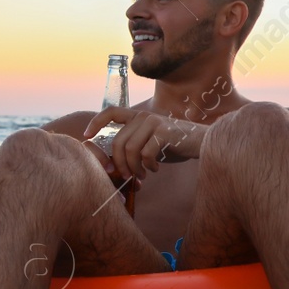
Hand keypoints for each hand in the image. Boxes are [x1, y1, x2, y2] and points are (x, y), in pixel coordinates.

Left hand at [82, 107, 206, 181]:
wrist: (202, 143)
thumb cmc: (173, 146)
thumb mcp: (149, 143)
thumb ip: (133, 146)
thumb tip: (114, 166)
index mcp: (137, 117)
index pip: (111, 112)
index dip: (96, 122)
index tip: (86, 135)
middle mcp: (143, 117)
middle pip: (118, 142)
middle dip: (120, 164)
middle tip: (129, 176)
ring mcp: (154, 122)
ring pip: (130, 150)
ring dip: (134, 168)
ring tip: (143, 175)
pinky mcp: (164, 132)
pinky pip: (146, 154)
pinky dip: (148, 166)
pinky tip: (155, 169)